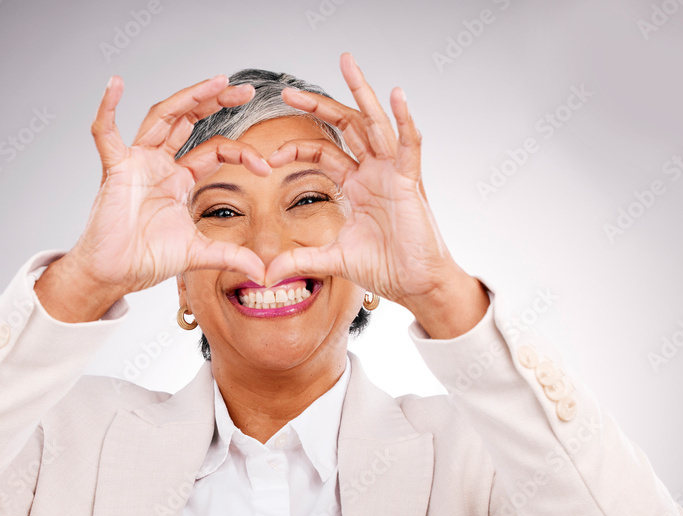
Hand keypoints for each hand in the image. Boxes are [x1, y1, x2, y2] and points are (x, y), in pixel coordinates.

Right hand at [36, 74, 270, 321]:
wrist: (116, 274)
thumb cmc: (147, 259)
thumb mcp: (199, 254)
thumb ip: (231, 256)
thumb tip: (263, 272)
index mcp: (179, 179)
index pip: (214, 150)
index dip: (241, 152)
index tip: (266, 165)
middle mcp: (159, 164)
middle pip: (188, 119)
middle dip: (216, 102)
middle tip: (245, 89)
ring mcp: (137, 162)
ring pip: (162, 116)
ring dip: (188, 96)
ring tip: (217, 80)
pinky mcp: (115, 169)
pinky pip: (105, 133)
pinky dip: (107, 108)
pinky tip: (115, 84)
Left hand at [262, 52, 487, 336]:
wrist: (415, 284)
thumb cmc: (385, 267)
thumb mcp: (333, 260)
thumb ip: (300, 260)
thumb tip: (267, 273)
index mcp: (356, 185)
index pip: (323, 152)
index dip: (296, 147)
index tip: (269, 156)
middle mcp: (374, 172)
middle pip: (345, 126)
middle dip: (317, 104)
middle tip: (288, 90)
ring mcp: (393, 173)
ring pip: (375, 123)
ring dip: (361, 92)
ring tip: (346, 63)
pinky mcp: (410, 181)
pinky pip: (409, 144)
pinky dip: (404, 118)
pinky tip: (396, 94)